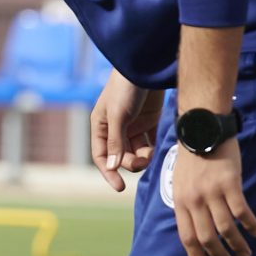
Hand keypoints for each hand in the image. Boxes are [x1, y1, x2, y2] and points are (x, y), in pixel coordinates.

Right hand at [89, 70, 162, 190]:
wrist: (146, 68)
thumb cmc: (125, 89)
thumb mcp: (118, 116)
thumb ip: (115, 142)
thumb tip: (111, 167)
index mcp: (100, 126)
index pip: (100, 156)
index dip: (108, 172)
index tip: (119, 187)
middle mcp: (114, 129)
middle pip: (120, 156)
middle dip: (130, 162)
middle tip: (143, 161)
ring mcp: (132, 126)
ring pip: (136, 152)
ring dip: (143, 157)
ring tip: (151, 154)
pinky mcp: (148, 122)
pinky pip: (149, 143)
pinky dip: (152, 149)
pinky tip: (156, 149)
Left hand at [174, 136, 255, 255]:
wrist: (201, 129)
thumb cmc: (192, 157)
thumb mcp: (180, 182)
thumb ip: (187, 203)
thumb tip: (195, 224)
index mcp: (180, 201)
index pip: (186, 237)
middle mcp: (193, 200)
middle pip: (206, 238)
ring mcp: (211, 193)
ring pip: (225, 229)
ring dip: (237, 245)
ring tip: (246, 254)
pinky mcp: (229, 184)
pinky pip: (241, 211)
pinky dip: (250, 224)